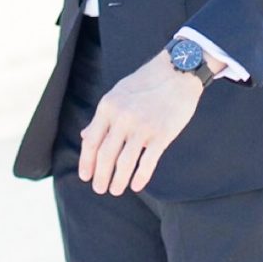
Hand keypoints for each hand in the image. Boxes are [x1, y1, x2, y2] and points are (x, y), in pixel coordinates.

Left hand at [78, 51, 205, 195]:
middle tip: (99, 189)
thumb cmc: (146, 83)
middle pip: (105, 155)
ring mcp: (142, 126)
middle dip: (100, 176)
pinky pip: (148, 162)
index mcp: (108, 106)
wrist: (177, 71)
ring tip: (115, 190)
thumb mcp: (118, 94)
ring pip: (124, 162)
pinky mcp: (162, 134)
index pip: (91, 140)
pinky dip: (140, 177)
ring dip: (118, 180)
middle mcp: (122, 117)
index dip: (86, 162)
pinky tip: (136, 186)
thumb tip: (85, 136)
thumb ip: (102, 117)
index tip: (85, 176)